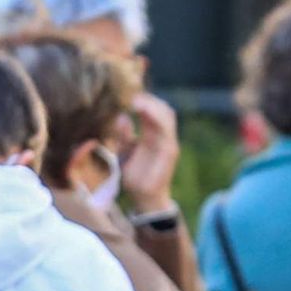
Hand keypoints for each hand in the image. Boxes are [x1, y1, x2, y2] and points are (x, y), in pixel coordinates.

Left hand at [117, 89, 180, 214]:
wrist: (143, 196)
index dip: (144, 100)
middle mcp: (163, 136)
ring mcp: (169, 142)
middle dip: (150, 100)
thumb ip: (124, 135)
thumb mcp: (124, 151)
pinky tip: (143, 113)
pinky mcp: (170, 151)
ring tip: (136, 101)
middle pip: (163, 109)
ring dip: (153, 107)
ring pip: (167, 117)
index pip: (154, 111)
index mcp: (153, 134)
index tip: (128, 93)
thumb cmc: (134, 173)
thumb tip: (121, 116)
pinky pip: (166, 131)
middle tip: (132, 94)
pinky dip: (156, 120)